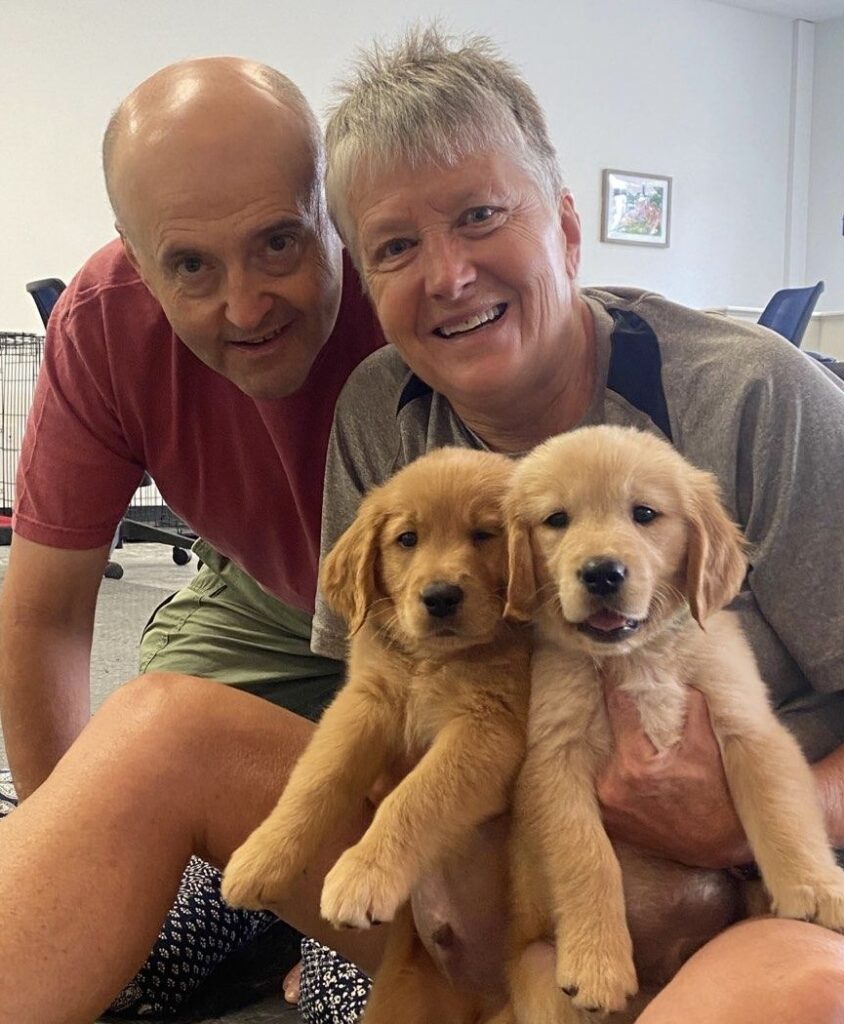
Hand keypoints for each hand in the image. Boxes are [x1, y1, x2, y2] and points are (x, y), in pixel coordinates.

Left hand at [597, 687, 749, 867]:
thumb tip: (682, 678)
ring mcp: (606, 805)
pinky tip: (617, 758)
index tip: (611, 666)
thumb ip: (693, 709)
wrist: (717, 847)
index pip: (616, 708)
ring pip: (599, 757)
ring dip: (608, 743)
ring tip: (617, 727)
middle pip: (603, 732)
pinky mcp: (607, 820)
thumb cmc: (716, 798)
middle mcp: (612, 786)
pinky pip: (600, 782)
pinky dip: (608, 769)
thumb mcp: (708, 749)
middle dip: (611, 714)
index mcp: (635, 764)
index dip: (616, 685)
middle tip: (610, 688)